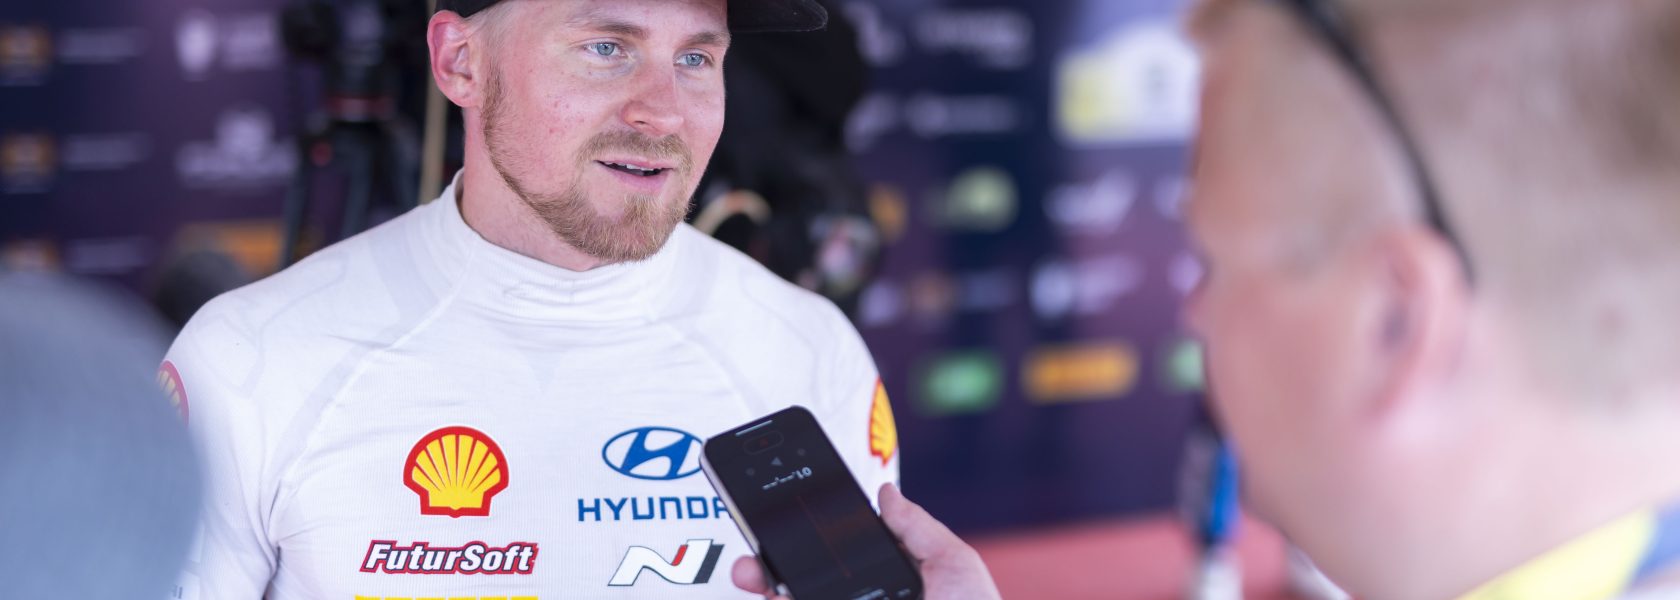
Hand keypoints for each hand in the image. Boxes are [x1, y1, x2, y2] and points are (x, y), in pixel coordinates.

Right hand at [731, 483, 1002, 599]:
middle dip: (765, 570)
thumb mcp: (953, 565)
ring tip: (755, 579)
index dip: (800, 541)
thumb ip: (915, 527)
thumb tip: (886, 491)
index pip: (830, 559)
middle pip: (797, 587)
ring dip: (767, 594)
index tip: (776, 520)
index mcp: (880, 584)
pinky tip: (780, 598)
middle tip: (750, 563)